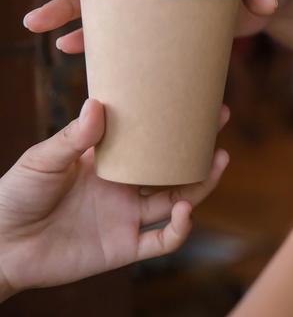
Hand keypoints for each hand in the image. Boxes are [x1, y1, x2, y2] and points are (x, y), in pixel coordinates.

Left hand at [0, 99, 229, 299]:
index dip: (172, 123)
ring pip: (178, 200)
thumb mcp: (44, 159)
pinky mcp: (124, 247)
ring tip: (218, 161)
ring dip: (201, 183)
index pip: (150, 139)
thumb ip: (74, 137)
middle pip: (173, 167)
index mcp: (109, 162)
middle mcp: (125, 188)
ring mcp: (127, 217)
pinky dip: (180, 228)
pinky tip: (185, 211)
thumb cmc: (16, 194)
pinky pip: (163, 241)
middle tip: (219, 121)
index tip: (192, 99)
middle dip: (199, 147)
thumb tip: (97, 103)